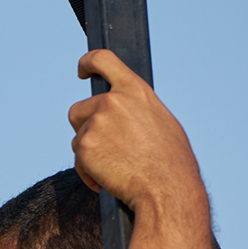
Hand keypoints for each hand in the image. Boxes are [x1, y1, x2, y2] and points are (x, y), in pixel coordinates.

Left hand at [68, 49, 203, 216]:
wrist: (166, 188)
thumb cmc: (170, 162)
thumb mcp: (160, 122)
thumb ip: (136, 111)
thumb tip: (124, 115)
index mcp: (135, 90)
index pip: (104, 60)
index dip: (88, 62)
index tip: (82, 70)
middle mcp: (112, 101)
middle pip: (78, 110)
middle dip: (85, 130)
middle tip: (104, 149)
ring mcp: (97, 123)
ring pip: (77, 138)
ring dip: (88, 154)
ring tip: (114, 168)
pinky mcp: (85, 146)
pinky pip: (77, 161)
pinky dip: (88, 174)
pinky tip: (108, 181)